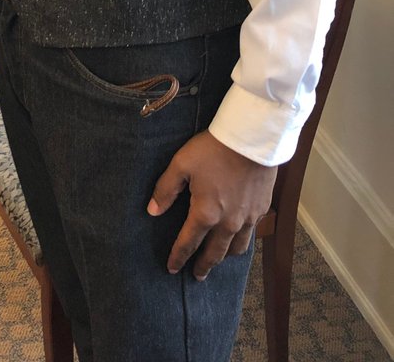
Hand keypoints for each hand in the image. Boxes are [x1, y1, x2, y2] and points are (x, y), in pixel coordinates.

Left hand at [147, 130, 275, 279]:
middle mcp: (228, 223)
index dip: (178, 257)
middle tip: (197, 275)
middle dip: (203, 266)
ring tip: (217, 260)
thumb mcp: (181, 164)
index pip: (188, 243)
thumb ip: (166, 189)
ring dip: (224, 258)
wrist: (252, 139)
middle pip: (214, 253)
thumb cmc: (213, 149)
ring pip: (236, 249)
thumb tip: (152, 211)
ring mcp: (248, 219)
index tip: (171, 268)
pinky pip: (251, 235)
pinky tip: (238, 239)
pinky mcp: (262, 210)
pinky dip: (242, 242)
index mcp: (205, 213)